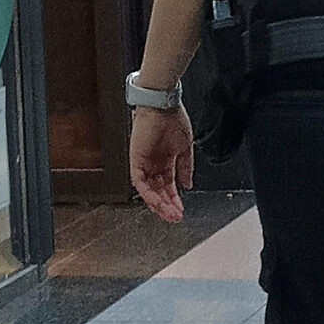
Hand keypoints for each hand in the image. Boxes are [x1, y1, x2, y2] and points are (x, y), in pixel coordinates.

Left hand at [129, 104, 195, 220]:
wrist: (163, 106)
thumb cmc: (173, 120)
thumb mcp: (185, 149)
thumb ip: (185, 169)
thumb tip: (187, 185)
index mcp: (165, 161)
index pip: (168, 186)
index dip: (174, 199)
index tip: (180, 211)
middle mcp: (153, 164)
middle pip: (158, 192)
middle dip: (167, 206)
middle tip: (175, 218)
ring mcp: (143, 163)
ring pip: (149, 191)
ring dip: (159, 204)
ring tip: (170, 214)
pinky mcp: (135, 161)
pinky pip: (140, 183)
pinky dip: (149, 194)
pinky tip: (160, 202)